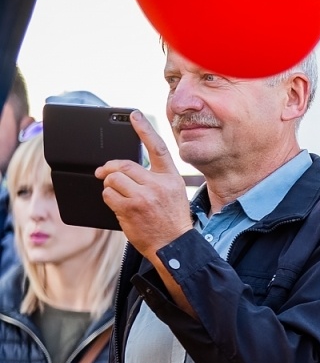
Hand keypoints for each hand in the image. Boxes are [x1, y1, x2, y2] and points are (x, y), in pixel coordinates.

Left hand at [96, 111, 191, 260]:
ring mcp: (144, 196)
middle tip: (103, 174)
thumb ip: (156, 179)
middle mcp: (158, 184)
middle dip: (110, 170)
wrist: (173, 246)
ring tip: (118, 197)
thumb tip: (128, 170)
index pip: (157, 148)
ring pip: (113, 179)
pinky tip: (119, 207)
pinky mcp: (130, 208)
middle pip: (124, 165)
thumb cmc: (171, 222)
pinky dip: (108, 199)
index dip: (145, 129)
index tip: (134, 115)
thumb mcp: (173, 194)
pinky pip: (108, 195)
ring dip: (110, 187)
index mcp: (171, 178)